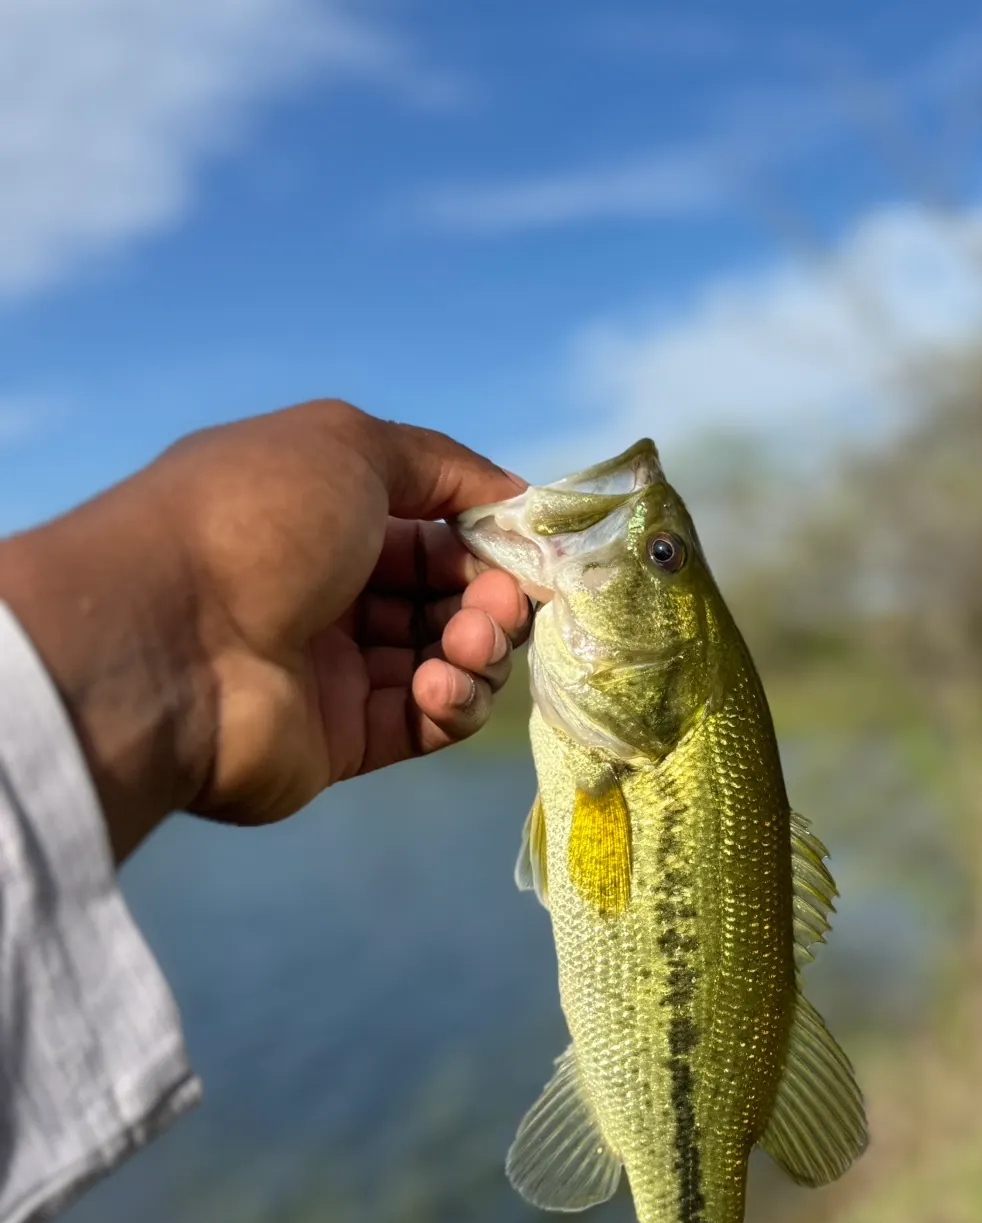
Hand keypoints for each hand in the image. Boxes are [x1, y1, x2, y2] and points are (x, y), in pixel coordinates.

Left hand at [0, 400, 529, 860]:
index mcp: (322, 516)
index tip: (538, 549)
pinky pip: (427, 720)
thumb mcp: (348, 446)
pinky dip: (453, 701)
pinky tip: (440, 685)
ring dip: (480, 648)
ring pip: (447, 659)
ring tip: (471, 643)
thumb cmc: (257, 521)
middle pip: (447, 596)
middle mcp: (328, 589)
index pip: (432, 527)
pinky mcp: (344, 740)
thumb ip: (440, 464)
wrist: (166, 644)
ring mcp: (336, 668)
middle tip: (505, 603)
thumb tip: (516, 496)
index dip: (490, 536)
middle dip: (493, 596)